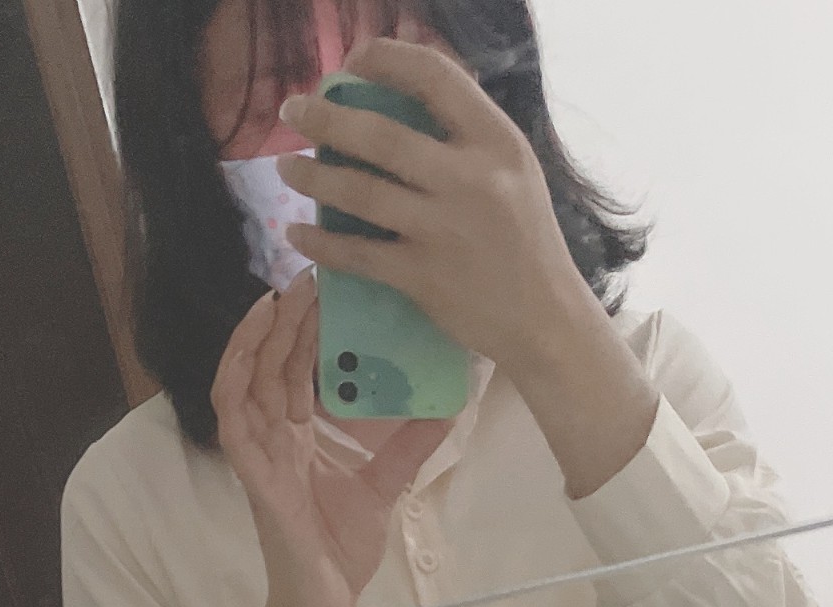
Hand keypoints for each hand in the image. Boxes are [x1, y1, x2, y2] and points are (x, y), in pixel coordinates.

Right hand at [210, 266, 453, 606]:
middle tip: (312, 272)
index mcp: (298, 437)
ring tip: (281, 294)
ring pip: (246, 377)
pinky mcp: (251, 472)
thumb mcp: (386, 486)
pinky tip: (252, 340)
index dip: (307, 329)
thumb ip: (408, 447)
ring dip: (259, 333)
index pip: (297, 370)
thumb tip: (447, 406)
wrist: (327, 603)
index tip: (329, 290)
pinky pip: (232, 412)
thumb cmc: (341, 550)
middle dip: (287, 317)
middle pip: (272, 363)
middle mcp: (273, 437)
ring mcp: (258, 453)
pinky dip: (237, 371)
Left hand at [274, 36, 595, 379]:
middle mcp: (469, 180)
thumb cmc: (525, 242)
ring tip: (287, 167)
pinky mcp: (423, 277)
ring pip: (360, 191)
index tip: (351, 66)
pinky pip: (358, 254)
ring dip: (313, 175)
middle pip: (381, 135)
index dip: (383, 60)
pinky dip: (321, 242)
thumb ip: (467, 135)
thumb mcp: (513, 170)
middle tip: (293, 110)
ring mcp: (443, 230)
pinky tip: (297, 232)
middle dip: (325, 116)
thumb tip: (406, 92)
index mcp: (496, 142)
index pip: (433, 76)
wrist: (545, 321)